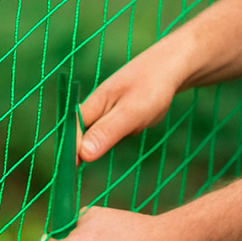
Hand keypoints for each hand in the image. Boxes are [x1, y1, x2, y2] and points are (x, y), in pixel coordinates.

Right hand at [77, 46, 184, 162]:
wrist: (172, 66)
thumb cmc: (152, 86)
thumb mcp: (131, 112)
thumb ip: (107, 131)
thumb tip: (82, 155)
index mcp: (92, 104)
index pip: (71, 133)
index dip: (69, 154)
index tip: (72, 174)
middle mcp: (96, 107)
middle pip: (83, 138)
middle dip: (94, 149)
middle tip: (114, 145)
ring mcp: (108, 110)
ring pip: (102, 137)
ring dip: (117, 139)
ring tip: (138, 122)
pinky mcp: (120, 113)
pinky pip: (117, 131)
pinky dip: (128, 132)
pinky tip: (142, 120)